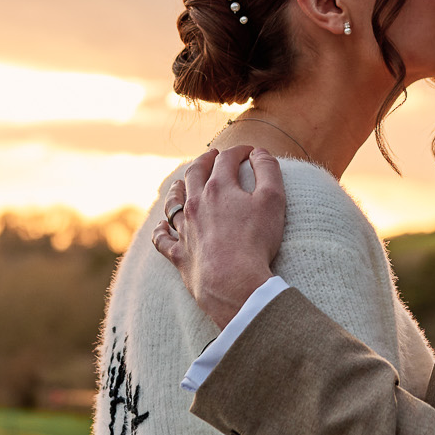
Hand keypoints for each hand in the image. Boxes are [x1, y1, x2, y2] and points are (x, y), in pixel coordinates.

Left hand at [150, 146, 285, 327]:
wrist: (233, 282)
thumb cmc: (255, 241)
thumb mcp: (273, 200)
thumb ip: (268, 170)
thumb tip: (258, 152)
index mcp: (219, 188)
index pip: (227, 159)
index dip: (239, 152)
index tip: (249, 152)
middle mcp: (196, 204)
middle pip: (194, 174)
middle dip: (204, 160)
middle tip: (212, 155)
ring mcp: (184, 229)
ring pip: (173, 202)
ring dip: (177, 189)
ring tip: (180, 183)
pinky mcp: (179, 254)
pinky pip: (163, 239)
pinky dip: (161, 230)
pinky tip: (161, 226)